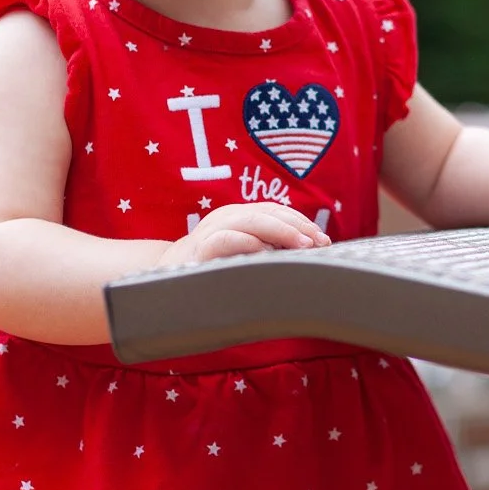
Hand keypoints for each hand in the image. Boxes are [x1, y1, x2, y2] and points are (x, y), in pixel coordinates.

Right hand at [162, 203, 330, 264]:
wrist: (165, 278)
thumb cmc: (212, 268)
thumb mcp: (241, 253)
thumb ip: (267, 249)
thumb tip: (307, 255)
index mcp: (239, 215)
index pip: (276, 211)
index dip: (301, 222)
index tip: (323, 240)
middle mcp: (227, 217)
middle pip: (268, 212)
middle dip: (297, 226)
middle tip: (319, 243)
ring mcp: (212, 230)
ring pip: (251, 221)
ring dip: (280, 231)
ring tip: (302, 246)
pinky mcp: (200, 249)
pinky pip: (226, 240)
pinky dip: (248, 244)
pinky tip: (267, 254)